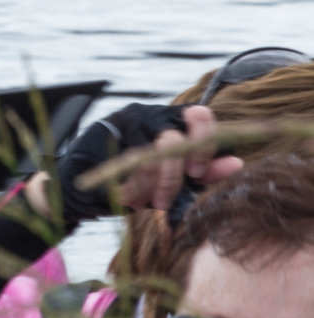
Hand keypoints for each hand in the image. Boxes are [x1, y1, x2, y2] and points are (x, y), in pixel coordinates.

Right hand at [41, 103, 237, 226]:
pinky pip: (128, 159)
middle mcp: (154, 115)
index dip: (205, 145)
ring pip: (154, 150)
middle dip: (175, 173)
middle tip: (166, 197)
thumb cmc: (135, 182)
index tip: (198, 173)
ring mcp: (129, 120)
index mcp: (176, 122)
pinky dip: (131, 184)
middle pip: (178, 136)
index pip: (201, 117)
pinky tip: (127, 197)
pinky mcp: (107, 128)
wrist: (81, 187)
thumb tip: (237, 163)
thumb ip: (203, 173)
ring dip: (151, 184)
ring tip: (144, 203)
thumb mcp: (175, 181)